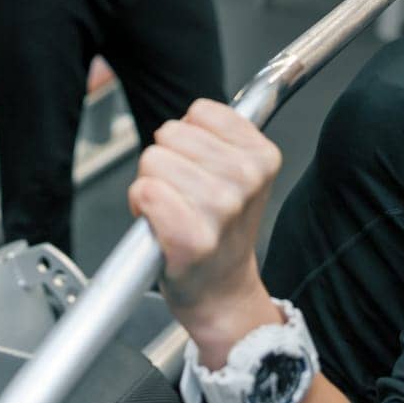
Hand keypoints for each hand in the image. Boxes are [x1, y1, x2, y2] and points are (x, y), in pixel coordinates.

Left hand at [128, 100, 282, 347]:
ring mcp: (221, 210)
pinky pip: (145, 191)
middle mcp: (246, 180)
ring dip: (151, 184)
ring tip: (172, 211)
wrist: (220, 290)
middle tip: (183, 195)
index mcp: (262, 156)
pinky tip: (158, 224)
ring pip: (153, 159)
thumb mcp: (241, 172)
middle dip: (166, 160)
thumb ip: (220, 132)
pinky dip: (140, 204)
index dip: (188, 138)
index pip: (199, 112)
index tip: (200, 169)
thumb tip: (190, 113)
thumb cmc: (220, 228)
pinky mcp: (191, 238)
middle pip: (170, 133)